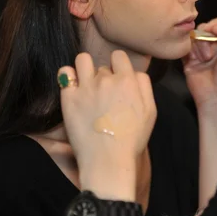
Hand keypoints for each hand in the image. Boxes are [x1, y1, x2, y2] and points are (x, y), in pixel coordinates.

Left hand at [59, 51, 156, 193]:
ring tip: (85, 83)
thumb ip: (144, 86)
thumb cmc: (132, 139)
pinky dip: (68, 77)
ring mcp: (86, 87)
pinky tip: (72, 88)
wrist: (109, 159)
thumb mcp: (151, 110)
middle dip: (104, 77)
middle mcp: (106, 79)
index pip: (119, 55)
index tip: (117, 78)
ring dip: (85, 68)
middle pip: (103, 65)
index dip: (118, 65)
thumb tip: (134, 73)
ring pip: (82, 60)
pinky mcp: (69, 98)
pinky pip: (65, 73)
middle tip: (104, 96)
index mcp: (127, 80)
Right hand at [183, 18, 216, 106]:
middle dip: (206, 37)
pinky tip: (194, 60)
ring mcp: (200, 51)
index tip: (216, 34)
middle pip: (204, 27)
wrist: (215, 94)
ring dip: (199, 45)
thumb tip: (216, 25)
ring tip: (204, 59)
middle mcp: (213, 45)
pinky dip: (189, 50)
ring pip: (194, 35)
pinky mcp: (188, 58)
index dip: (216, 26)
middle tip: (210, 52)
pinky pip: (184, 45)